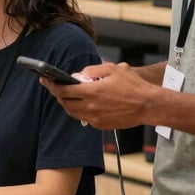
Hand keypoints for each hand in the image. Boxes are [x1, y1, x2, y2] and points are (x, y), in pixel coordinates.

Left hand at [42, 61, 157, 130]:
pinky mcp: (100, 125)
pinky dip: (79, 111)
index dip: (52, 85)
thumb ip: (91, 70)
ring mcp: (95, 118)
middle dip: (58, 94)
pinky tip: (82, 103)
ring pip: (72, 112)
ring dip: (67, 103)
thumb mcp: (112, 68)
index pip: (63, 90)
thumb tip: (77, 75)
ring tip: (67, 95)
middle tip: (55, 86)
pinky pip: (84, 118)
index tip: (45, 81)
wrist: (149, 105)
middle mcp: (91, 107)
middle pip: (65, 102)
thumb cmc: (133, 86)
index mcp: (91, 92)